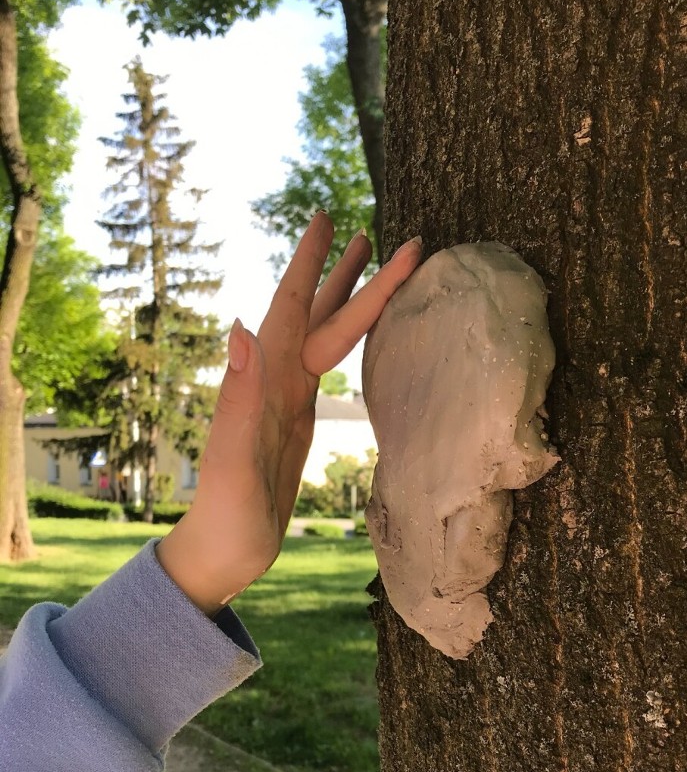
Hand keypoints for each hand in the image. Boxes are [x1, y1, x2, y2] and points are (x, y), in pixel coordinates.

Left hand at [156, 213, 421, 614]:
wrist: (222, 553)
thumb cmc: (225, 516)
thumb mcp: (232, 461)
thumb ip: (239, 397)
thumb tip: (242, 324)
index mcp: (263, 383)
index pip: (291, 310)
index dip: (310, 265)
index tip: (325, 218)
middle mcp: (275, 381)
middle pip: (319, 315)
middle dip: (349, 274)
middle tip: (380, 233)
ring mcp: (288, 399)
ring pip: (325, 335)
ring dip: (348, 298)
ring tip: (372, 261)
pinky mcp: (298, 420)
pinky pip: (329, 365)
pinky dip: (348, 339)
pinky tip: (357, 332)